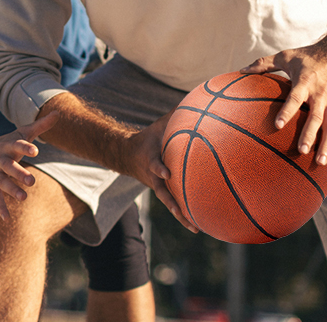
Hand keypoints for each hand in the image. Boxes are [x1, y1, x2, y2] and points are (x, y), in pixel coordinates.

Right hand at [0, 114, 55, 220]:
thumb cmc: (6, 143)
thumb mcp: (20, 133)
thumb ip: (40, 126)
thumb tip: (58, 113)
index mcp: (8, 146)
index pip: (17, 145)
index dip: (25, 147)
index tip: (35, 150)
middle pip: (9, 166)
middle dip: (19, 173)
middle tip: (32, 181)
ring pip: (2, 182)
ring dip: (12, 190)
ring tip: (23, 198)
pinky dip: (0, 208)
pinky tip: (7, 219)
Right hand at [127, 111, 198, 232]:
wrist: (126, 155)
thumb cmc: (149, 137)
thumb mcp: (160, 124)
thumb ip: (178, 114)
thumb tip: (199, 98)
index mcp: (152, 160)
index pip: (155, 165)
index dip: (159, 168)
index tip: (166, 172)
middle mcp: (154, 177)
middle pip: (162, 192)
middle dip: (172, 200)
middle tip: (182, 210)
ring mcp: (157, 186)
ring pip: (169, 203)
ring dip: (180, 214)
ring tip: (195, 227)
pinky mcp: (162, 192)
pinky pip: (174, 205)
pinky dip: (185, 215)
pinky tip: (199, 225)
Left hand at [241, 44, 326, 166]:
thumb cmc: (311, 55)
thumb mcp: (287, 56)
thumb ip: (263, 64)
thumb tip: (240, 71)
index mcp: (306, 82)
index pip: (295, 98)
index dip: (287, 111)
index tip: (277, 125)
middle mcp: (322, 94)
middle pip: (316, 117)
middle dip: (309, 135)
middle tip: (301, 151)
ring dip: (326, 145)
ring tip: (318, 163)